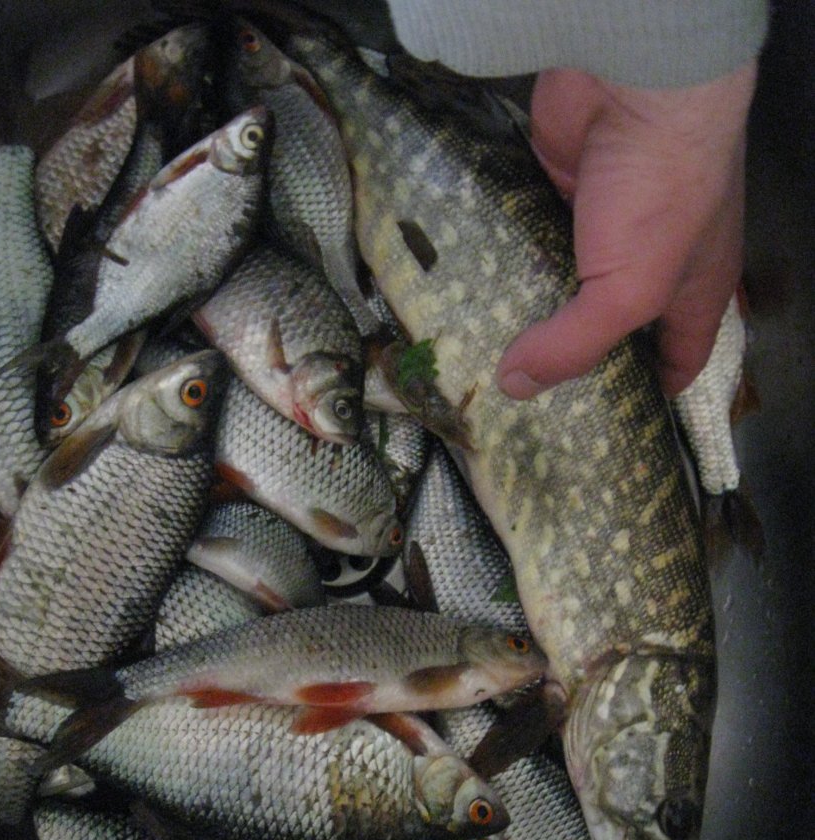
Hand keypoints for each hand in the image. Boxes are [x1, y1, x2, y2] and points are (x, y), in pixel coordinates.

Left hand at [495, 61, 757, 399]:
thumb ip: (575, 344)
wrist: (635, 83)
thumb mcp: (629, 291)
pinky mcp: (558, 194)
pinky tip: (476, 299)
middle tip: (530, 400)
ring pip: (563, 286)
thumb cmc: (662, 193)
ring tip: (491, 357)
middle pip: (613, 326)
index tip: (610, 424)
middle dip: (577, 359)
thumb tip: (515, 388)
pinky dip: (507, 266)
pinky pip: (529, 243)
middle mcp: (651, 261)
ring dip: (533, 314)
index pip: (679, 357)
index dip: (652, 393)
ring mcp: (603, 226)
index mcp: (692, 290)